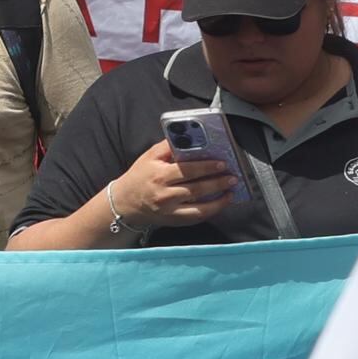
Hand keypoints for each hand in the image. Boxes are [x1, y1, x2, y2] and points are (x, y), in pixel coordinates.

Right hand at [111, 134, 241, 231]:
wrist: (124, 202)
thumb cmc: (139, 176)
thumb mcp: (149, 156)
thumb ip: (169, 146)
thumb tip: (190, 137)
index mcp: (160, 175)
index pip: (187, 170)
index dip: (207, 167)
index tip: (222, 163)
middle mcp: (165, 194)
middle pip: (197, 189)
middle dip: (218, 183)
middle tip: (233, 177)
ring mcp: (169, 210)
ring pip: (199, 208)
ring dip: (219, 200)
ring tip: (231, 192)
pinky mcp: (173, 220)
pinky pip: (195, 218)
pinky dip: (210, 211)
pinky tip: (220, 204)